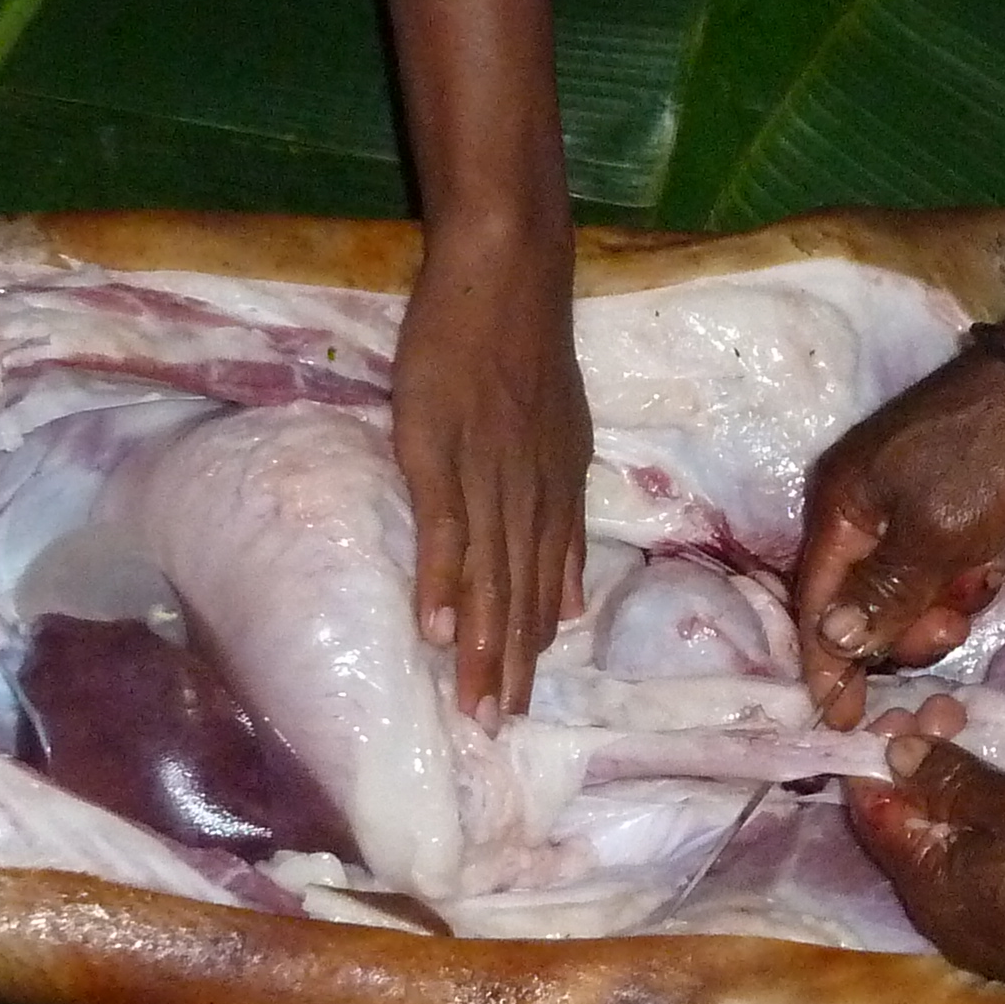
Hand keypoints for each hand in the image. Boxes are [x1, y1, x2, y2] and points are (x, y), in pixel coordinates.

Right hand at [392, 227, 592, 725]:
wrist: (507, 273)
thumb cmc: (523, 347)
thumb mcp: (564, 438)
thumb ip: (562, 519)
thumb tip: (569, 602)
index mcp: (556, 491)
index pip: (545, 587)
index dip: (530, 648)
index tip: (517, 706)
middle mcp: (528, 492)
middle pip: (519, 595)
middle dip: (508, 666)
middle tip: (494, 730)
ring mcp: (485, 472)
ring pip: (489, 573)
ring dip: (482, 643)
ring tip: (473, 703)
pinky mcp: (440, 447)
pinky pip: (446, 525)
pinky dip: (444, 578)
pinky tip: (435, 628)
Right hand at [793, 347, 1004, 721]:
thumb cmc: (990, 457)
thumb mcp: (938, 538)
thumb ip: (884, 595)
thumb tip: (831, 644)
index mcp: (838, 508)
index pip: (816, 605)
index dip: (828, 667)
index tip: (847, 721)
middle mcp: (858, 506)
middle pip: (858, 600)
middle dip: (900, 628)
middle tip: (951, 631)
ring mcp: (902, 500)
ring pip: (904, 585)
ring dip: (937, 603)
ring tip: (975, 594)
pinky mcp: (945, 500)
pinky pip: (939, 562)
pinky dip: (963, 574)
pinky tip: (992, 565)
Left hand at [844, 735, 1004, 1003]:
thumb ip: (954, 782)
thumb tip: (896, 756)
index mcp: (925, 882)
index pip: (870, 810)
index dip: (878, 753)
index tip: (911, 711)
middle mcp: (939, 909)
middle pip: (908, 825)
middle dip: (921, 763)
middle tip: (953, 710)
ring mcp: (981, 922)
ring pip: (948, 843)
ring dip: (957, 788)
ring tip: (983, 735)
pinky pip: (984, 861)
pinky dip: (986, 819)